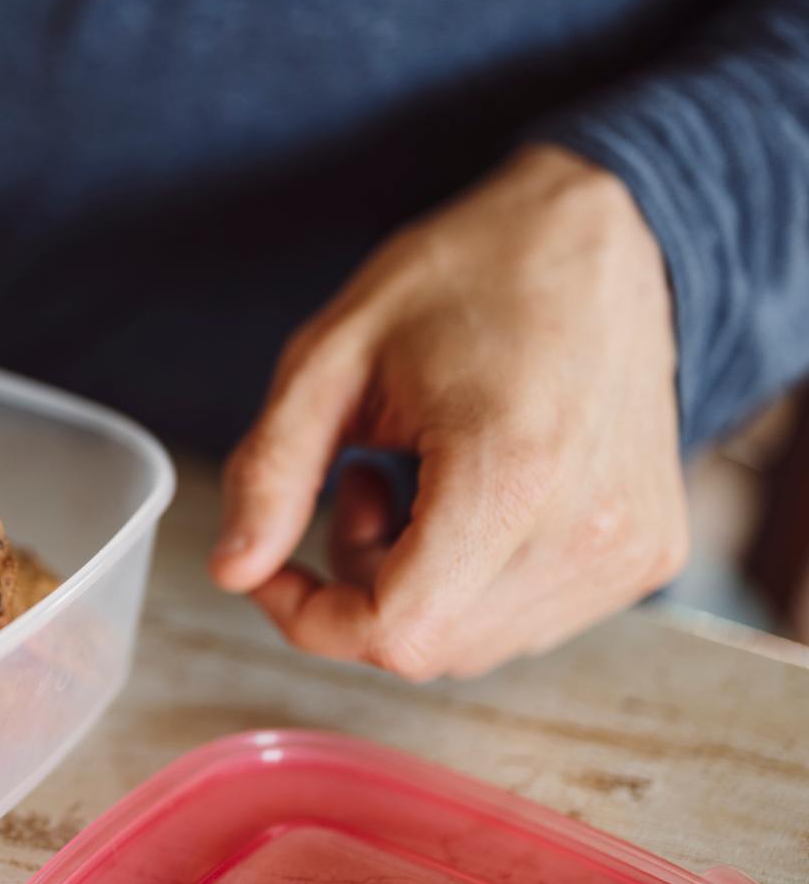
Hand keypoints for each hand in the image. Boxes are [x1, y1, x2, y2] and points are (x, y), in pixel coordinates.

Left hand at [208, 145, 689, 679]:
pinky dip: (470, 583)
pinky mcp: (650, 553)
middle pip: (430, 648)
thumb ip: (272, 472)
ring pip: (475, 645)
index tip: (275, 566)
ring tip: (411, 481)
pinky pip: (526, 620)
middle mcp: (588, 530)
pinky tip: (468, 496)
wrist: (605, 235)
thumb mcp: (331, 357)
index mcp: (510, 474)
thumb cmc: (467, 277)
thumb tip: (232, 571)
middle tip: (354, 488)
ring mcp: (630, 549)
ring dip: (414, 589)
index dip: (311, 618)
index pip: (396, 632)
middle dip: (359, 593)